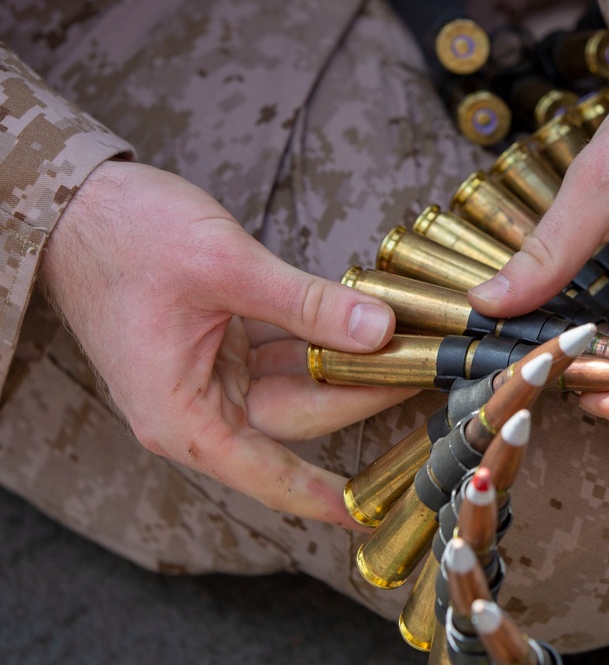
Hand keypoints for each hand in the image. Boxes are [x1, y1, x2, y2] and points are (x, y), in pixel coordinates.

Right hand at [41, 161, 414, 528]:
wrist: (77, 200)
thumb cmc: (125, 238)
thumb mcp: (224, 268)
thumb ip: (306, 305)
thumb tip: (380, 332)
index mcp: (184, 416)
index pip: (270, 474)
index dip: (324, 496)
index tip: (373, 514)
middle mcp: (199, 404)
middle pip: (300, 414)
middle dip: (362, 392)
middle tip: (425, 365)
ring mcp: (213, 372)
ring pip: (298, 379)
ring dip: (349, 361)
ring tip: (410, 342)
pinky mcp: (224, 340)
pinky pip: (285, 347)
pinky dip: (322, 333)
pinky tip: (367, 319)